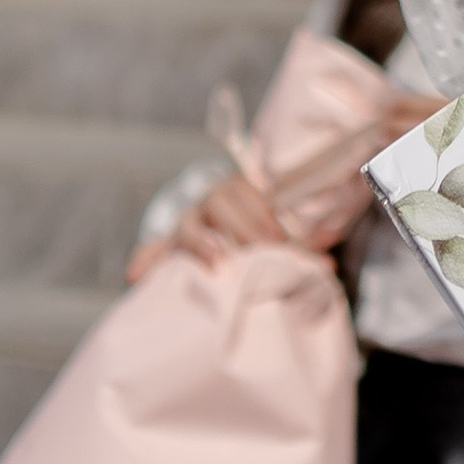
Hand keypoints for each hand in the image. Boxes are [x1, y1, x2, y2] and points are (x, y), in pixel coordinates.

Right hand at [127, 170, 288, 279]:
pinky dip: (145, 258)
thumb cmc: (251, 230)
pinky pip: (154, 249)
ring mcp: (187, 222)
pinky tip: (137, 275)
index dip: (263, 214)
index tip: (278, 240)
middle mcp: (209, 201)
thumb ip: (296, 246)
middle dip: (240, 226)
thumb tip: (326, 267)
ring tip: (215, 262)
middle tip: (256, 250)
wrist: (216, 221)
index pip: (248, 193)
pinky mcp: (168, 246)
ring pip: (189, 224)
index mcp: (236, 189)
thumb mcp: (271, 231)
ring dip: (200, 242)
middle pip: (220, 203)